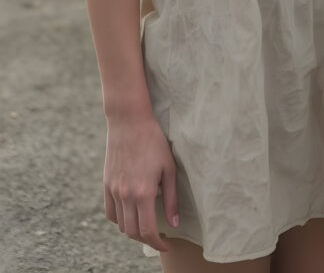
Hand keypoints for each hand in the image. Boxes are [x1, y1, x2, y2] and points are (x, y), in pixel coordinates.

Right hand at [103, 112, 178, 252]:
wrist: (129, 121)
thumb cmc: (153, 141)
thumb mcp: (168, 168)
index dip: (157, 243)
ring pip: (120, 225)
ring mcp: (113, 190)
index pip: (147, 231)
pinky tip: (130, 214)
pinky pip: (110, 212)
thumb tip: (174, 224)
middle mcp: (125, 195)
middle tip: (159, 236)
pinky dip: (119, 220)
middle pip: (133, 232)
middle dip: (147, 239)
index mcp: (143, 193)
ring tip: (146, 225)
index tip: (166, 244)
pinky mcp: (106, 183)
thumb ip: (171, 199)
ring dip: (133, 231)